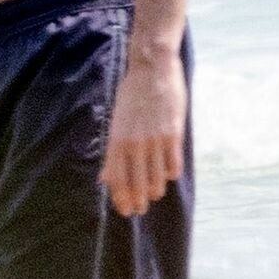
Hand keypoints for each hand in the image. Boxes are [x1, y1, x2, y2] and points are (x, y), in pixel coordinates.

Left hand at [100, 52, 185, 215]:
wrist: (152, 68)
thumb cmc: (132, 95)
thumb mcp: (116, 122)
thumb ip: (112, 152)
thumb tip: (104, 178)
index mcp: (117, 140)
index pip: (116, 179)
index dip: (120, 198)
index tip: (125, 209)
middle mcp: (134, 143)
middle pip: (136, 183)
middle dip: (138, 201)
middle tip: (140, 209)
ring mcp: (154, 139)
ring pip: (156, 178)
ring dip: (155, 190)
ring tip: (154, 193)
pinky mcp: (173, 133)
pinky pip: (173, 165)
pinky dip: (171, 173)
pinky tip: (169, 174)